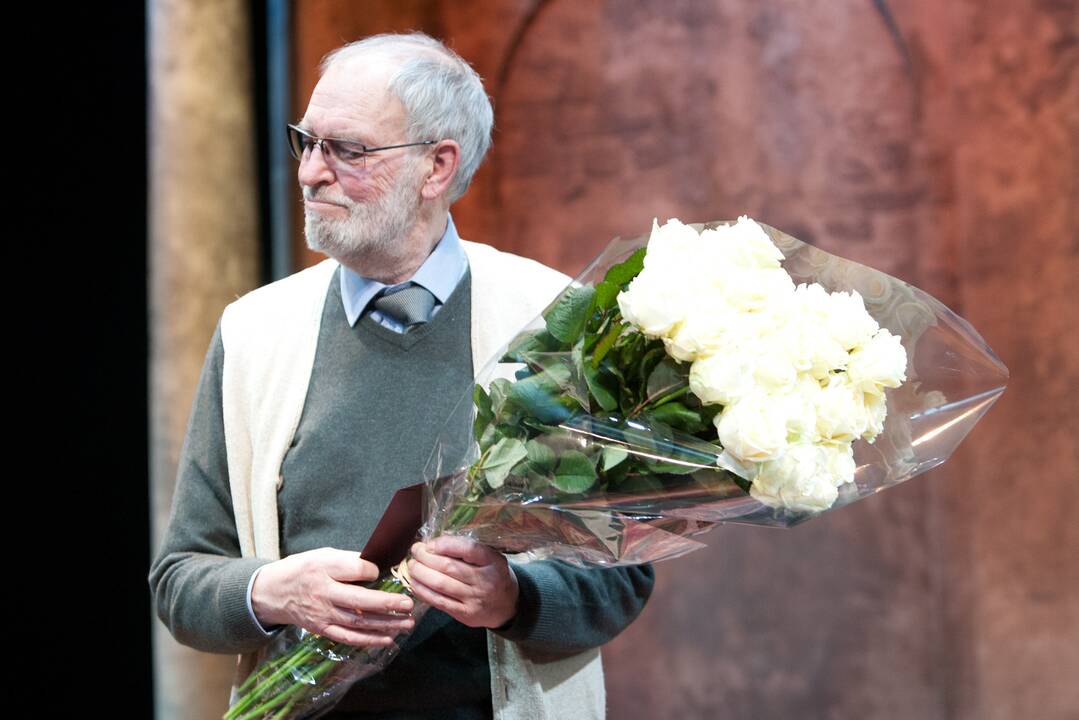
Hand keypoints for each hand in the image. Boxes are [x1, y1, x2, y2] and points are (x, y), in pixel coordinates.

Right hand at [251, 547, 414, 646]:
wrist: (275, 592)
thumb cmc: (305, 569)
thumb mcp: (324, 555)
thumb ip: (350, 560)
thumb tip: (379, 564)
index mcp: (324, 568)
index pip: (355, 569)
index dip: (373, 571)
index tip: (383, 571)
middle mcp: (323, 593)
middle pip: (359, 600)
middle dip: (387, 603)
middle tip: (409, 604)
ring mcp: (323, 614)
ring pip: (358, 622)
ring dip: (385, 624)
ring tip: (407, 623)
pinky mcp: (322, 629)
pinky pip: (348, 637)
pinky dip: (369, 640)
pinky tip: (388, 639)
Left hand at [407, 537, 518, 628]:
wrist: (506, 606)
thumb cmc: (493, 575)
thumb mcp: (490, 558)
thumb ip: (468, 550)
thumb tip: (435, 542)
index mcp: (493, 561)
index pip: (469, 549)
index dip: (445, 544)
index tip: (430, 543)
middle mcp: (485, 581)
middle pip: (449, 567)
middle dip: (426, 557)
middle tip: (416, 550)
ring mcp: (474, 599)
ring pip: (441, 584)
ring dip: (420, 573)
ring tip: (411, 565)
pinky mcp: (465, 614)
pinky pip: (439, 602)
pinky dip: (423, 591)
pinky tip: (415, 583)